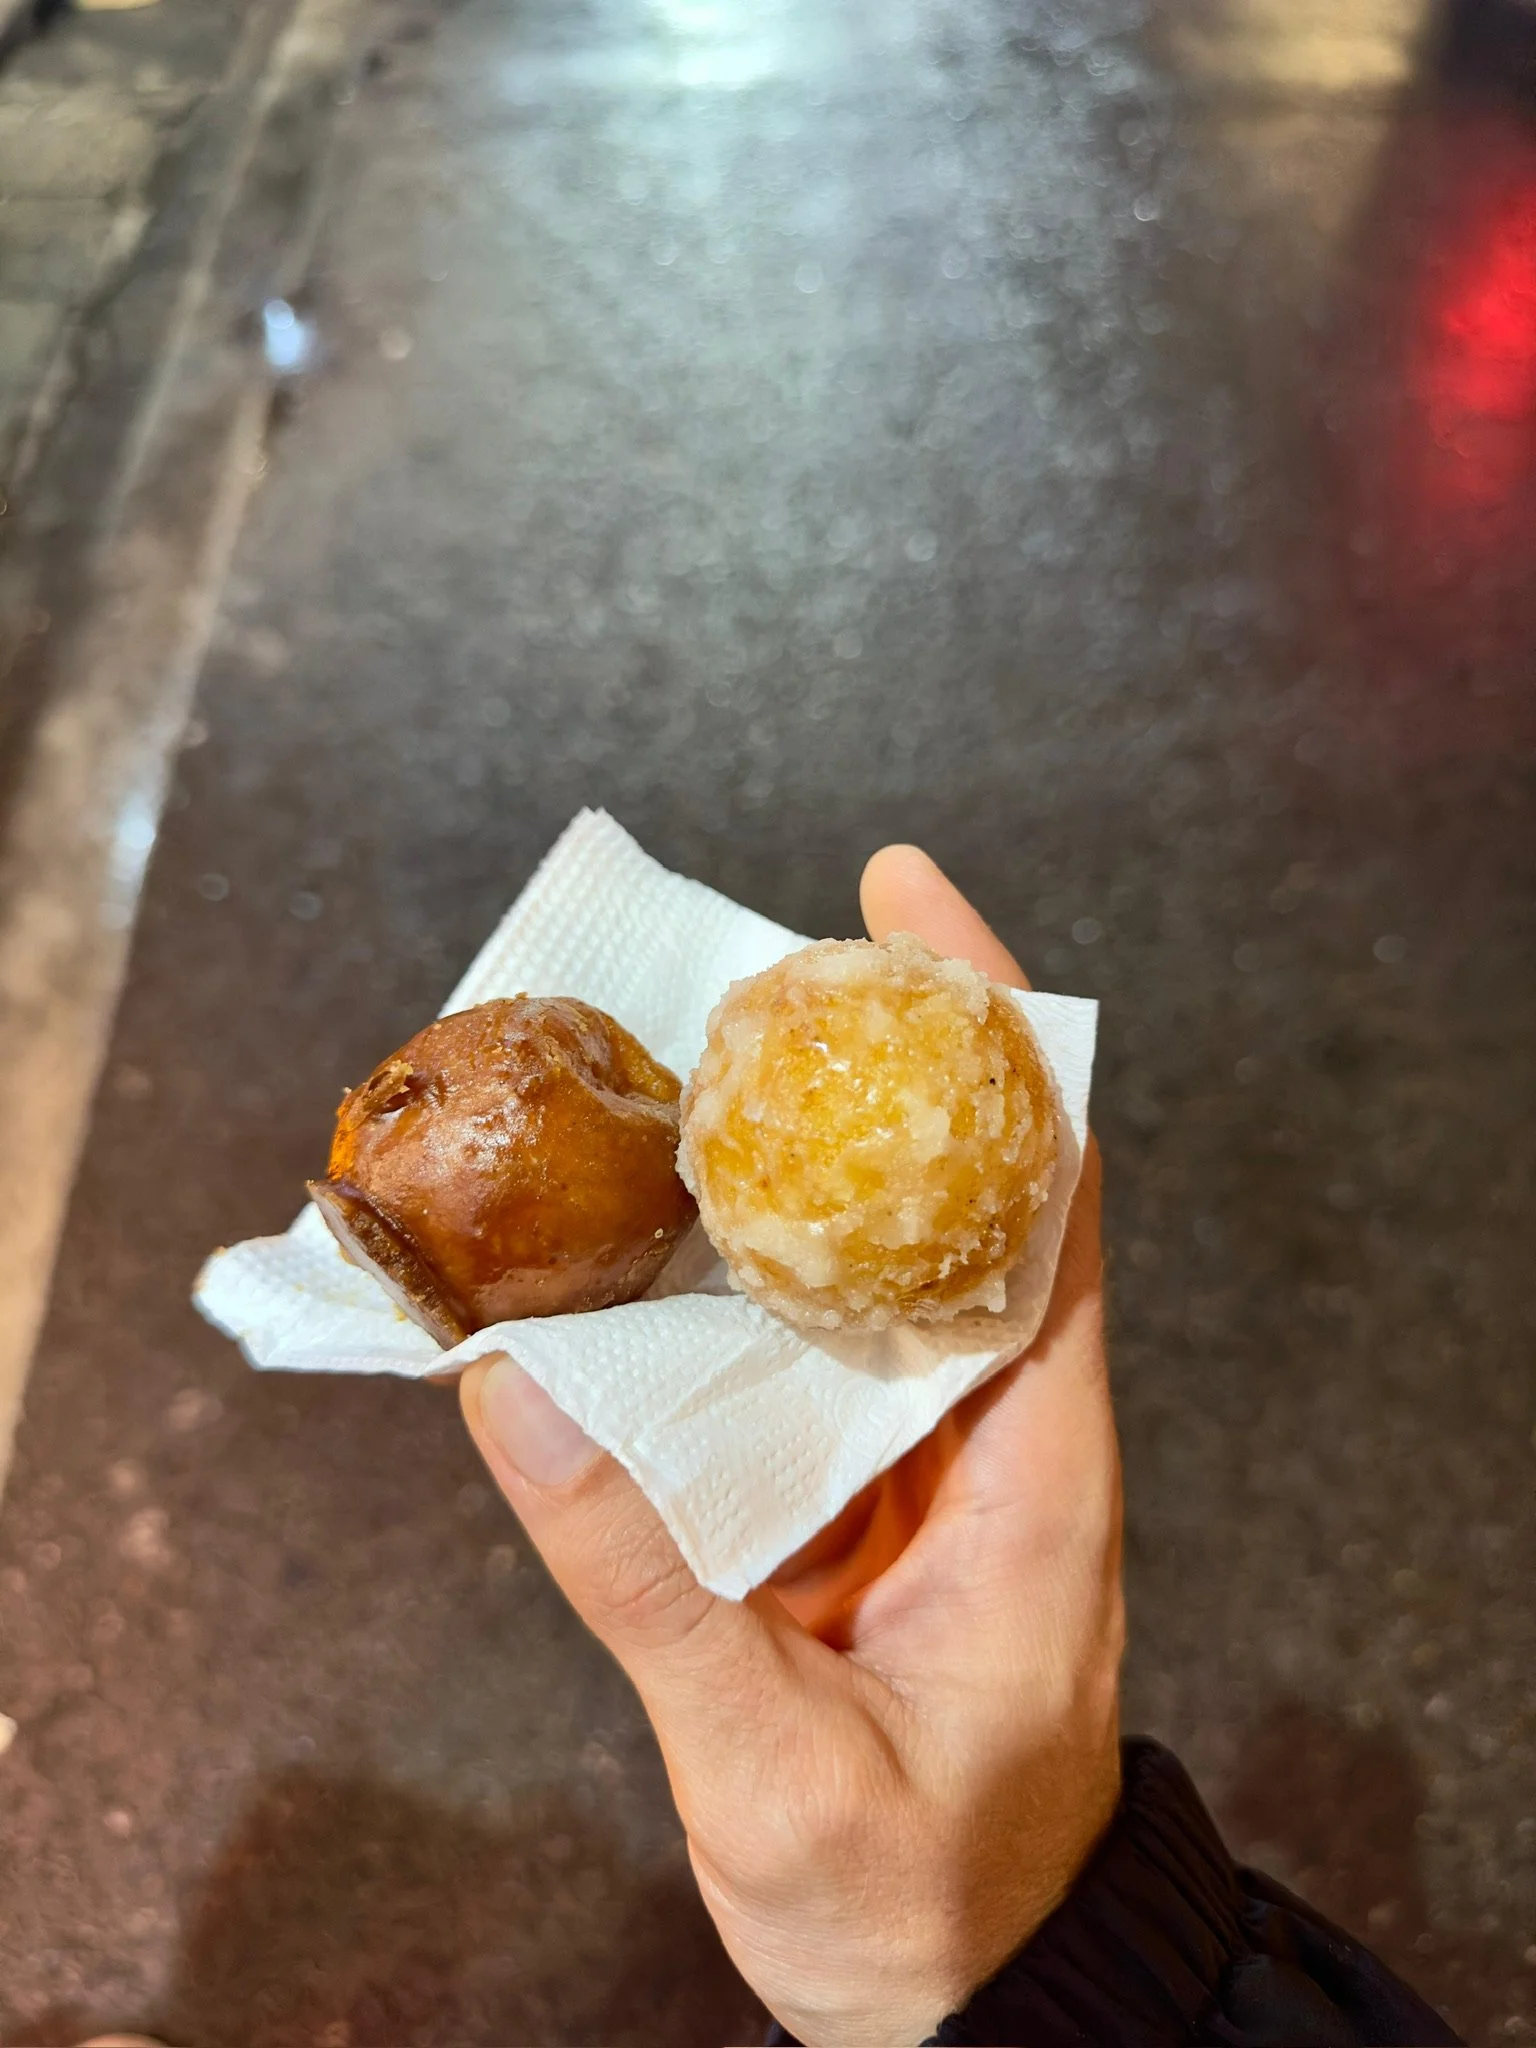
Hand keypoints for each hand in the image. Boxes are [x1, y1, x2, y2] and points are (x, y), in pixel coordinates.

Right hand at [460, 846, 1124, 2046]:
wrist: (971, 1993)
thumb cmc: (923, 1900)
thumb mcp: (780, 1766)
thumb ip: (652, 1588)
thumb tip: (514, 1398)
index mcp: (1034, 1463)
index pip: (1043, 1197)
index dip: (994, 1034)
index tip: (908, 906)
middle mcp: (981, 1424)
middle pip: (943, 1188)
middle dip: (854, 1056)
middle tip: (733, 956)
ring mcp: (906, 1455)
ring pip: (852, 1258)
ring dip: (769, 1155)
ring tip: (658, 1061)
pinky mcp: (837, 1497)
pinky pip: (779, 1353)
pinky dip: (708, 1278)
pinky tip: (621, 1236)